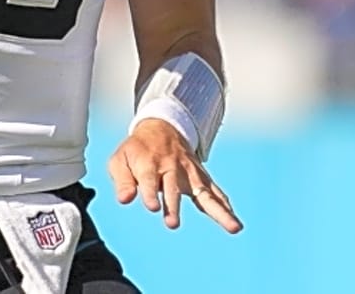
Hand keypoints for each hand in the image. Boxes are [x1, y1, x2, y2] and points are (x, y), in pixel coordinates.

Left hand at [107, 118, 241, 233]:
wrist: (161, 127)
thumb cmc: (137, 149)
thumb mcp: (120, 159)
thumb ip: (122, 180)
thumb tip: (124, 200)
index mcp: (149, 163)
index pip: (150, 180)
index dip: (150, 193)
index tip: (153, 207)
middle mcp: (172, 168)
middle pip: (173, 188)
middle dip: (172, 206)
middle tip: (172, 224)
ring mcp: (190, 173)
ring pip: (204, 192)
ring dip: (218, 210)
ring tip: (233, 227)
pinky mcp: (201, 177)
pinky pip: (215, 192)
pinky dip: (225, 205)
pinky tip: (234, 221)